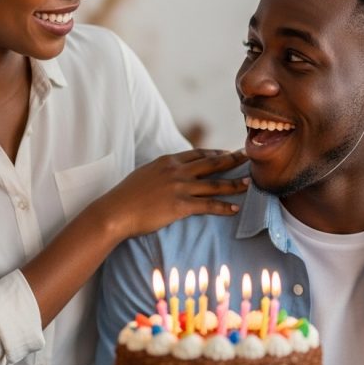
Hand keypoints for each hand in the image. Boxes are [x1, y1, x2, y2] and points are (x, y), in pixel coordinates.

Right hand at [91, 149, 248, 239]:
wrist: (115, 211)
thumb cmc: (125, 196)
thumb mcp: (144, 174)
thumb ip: (161, 171)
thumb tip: (168, 172)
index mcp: (168, 161)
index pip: (198, 154)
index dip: (216, 153)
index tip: (228, 153)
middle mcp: (177, 171)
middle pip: (211, 163)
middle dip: (232, 160)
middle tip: (248, 157)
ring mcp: (180, 188)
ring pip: (214, 184)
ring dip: (234, 183)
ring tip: (249, 183)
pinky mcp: (180, 206)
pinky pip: (208, 205)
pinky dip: (224, 207)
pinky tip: (235, 209)